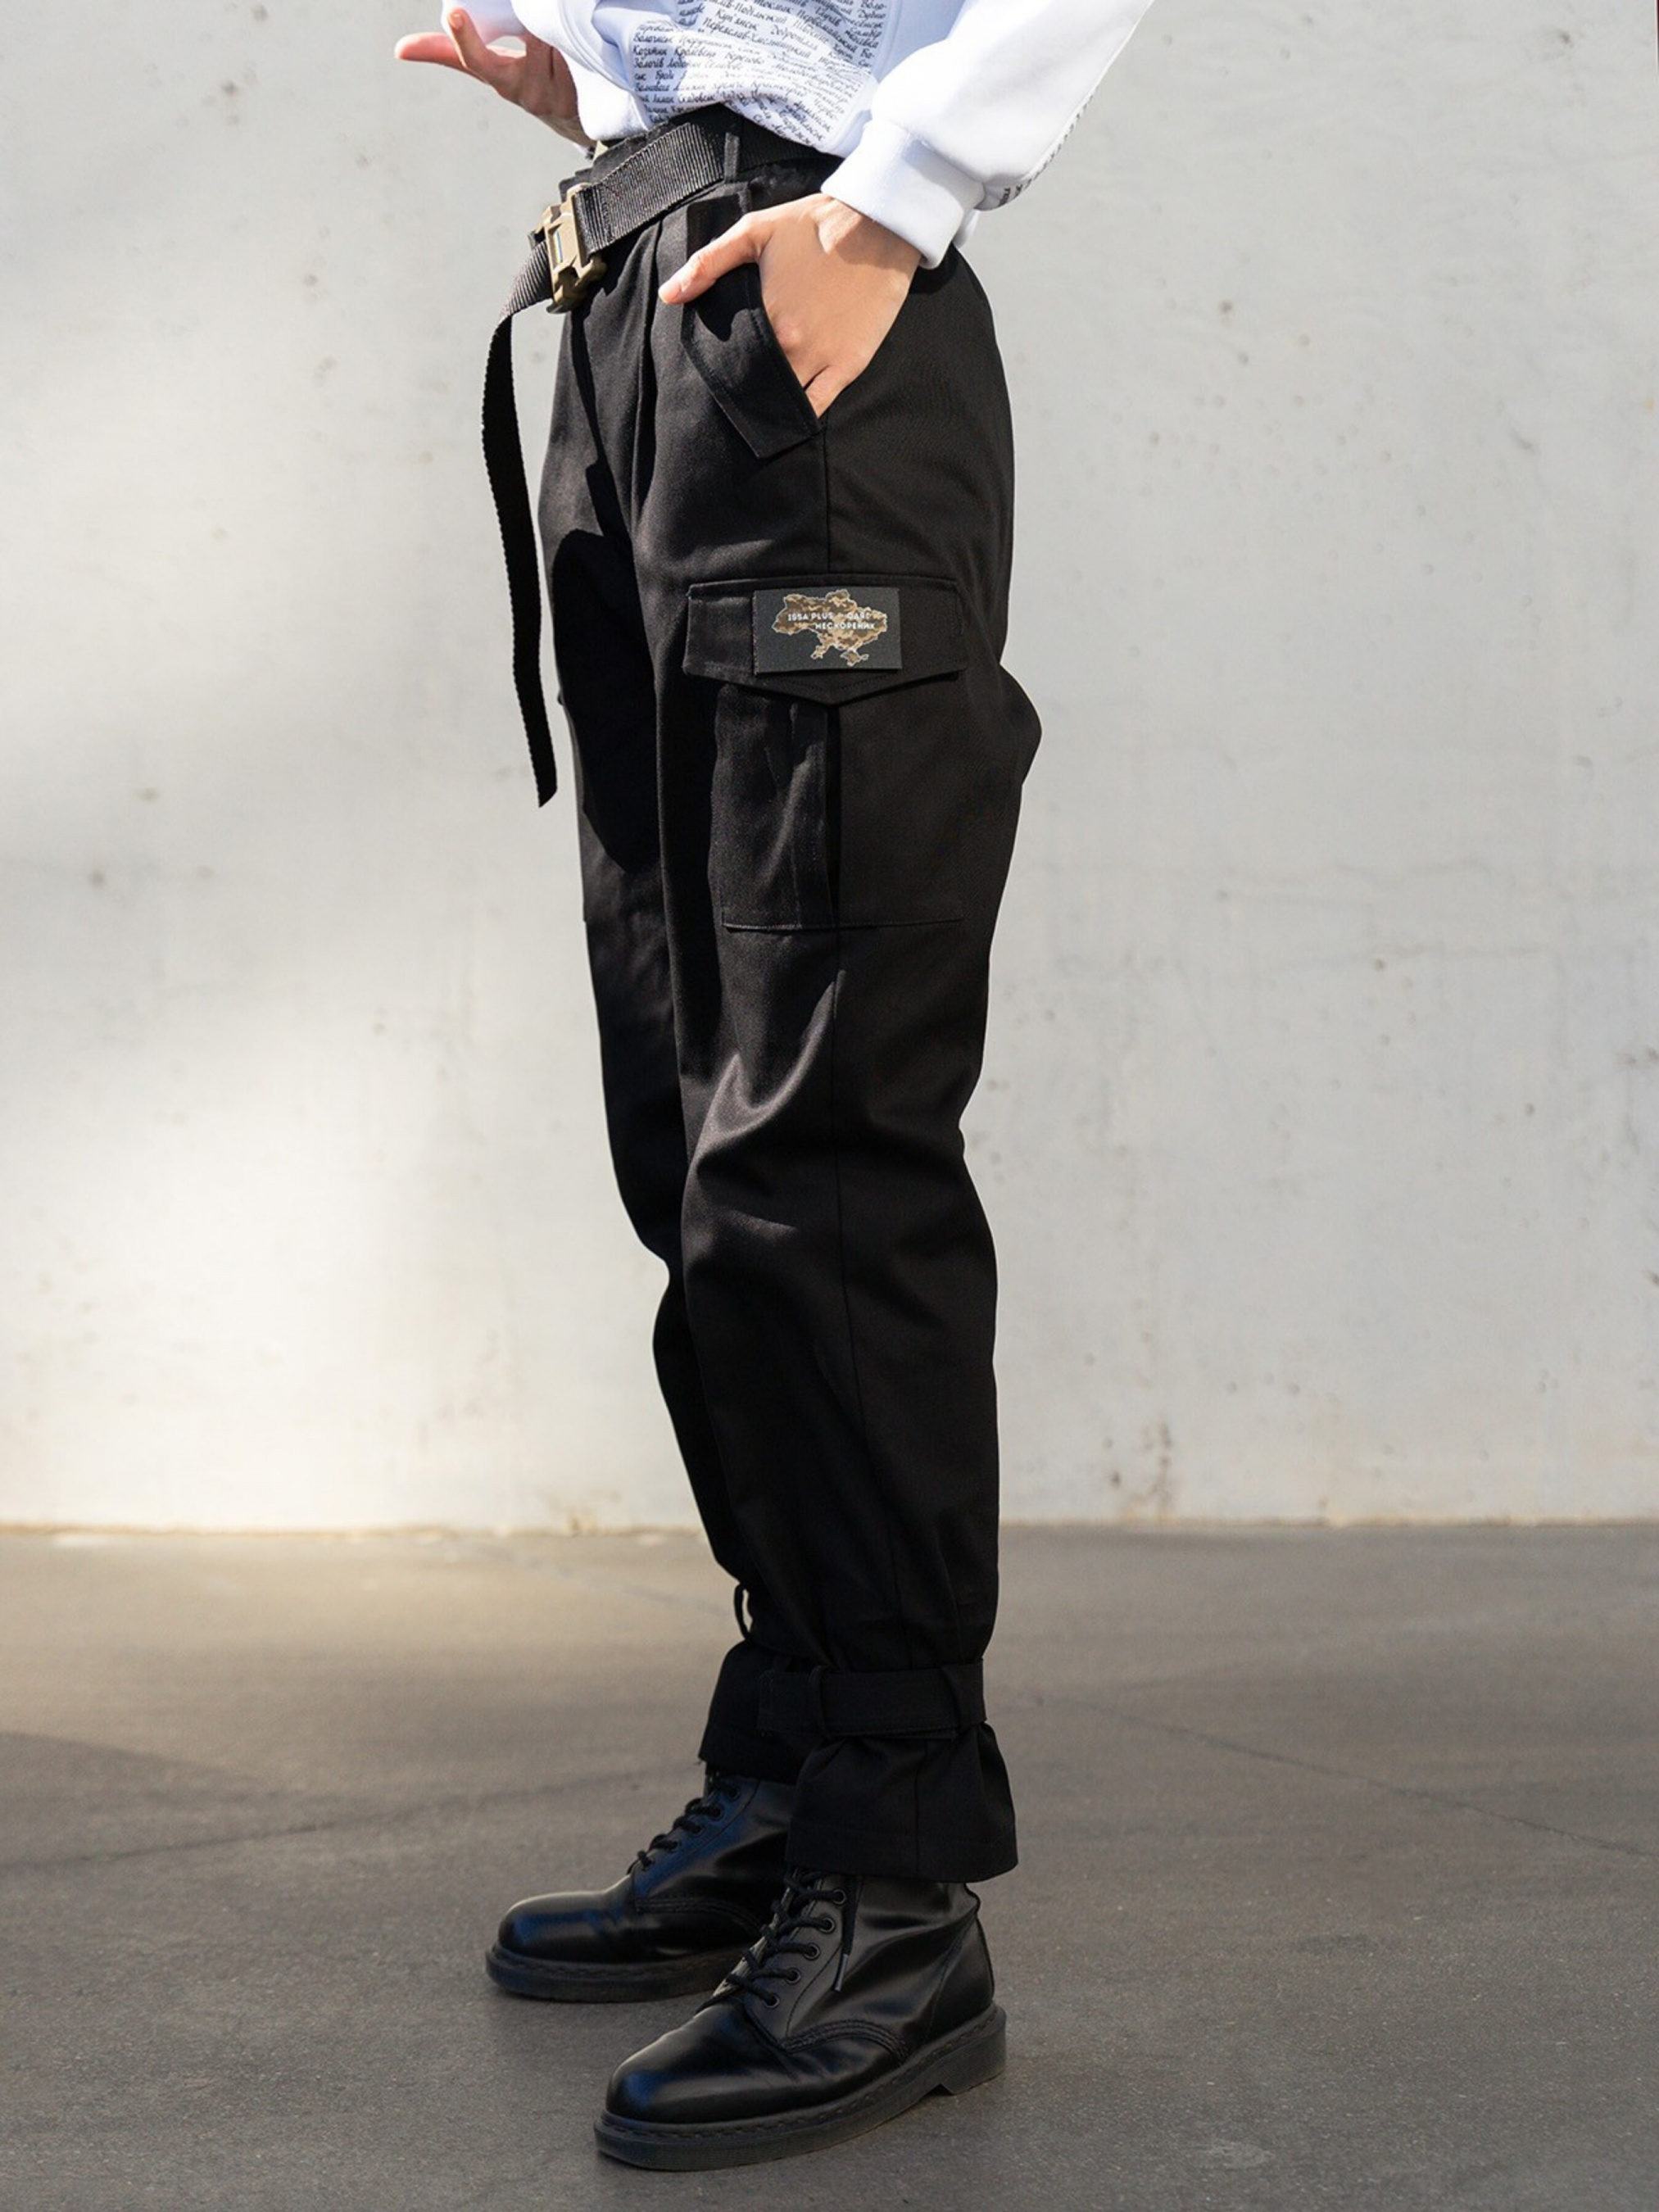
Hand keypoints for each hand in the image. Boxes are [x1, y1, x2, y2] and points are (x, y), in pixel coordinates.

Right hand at [394, 9, 590, 145]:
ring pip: (553, 34)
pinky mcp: (589, 85)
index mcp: (503, 82)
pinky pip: (578, 44)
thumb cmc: (530, 84)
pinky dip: (575, 26)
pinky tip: (578, 30)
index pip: (479, 62)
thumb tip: (400, 49)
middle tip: (532, 15)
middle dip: (530, 16)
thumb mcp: (492, 69)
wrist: (581, 115)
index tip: (455, 15)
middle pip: (527, 34)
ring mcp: (562, 89)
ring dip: (555, 17)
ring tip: (559, 19)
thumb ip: (450, 53)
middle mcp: (531, 90)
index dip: (465, 39)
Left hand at [660, 195, 921, 416]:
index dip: (720, 366)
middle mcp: (790, 346)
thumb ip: (708, 264)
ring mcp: (820, 360)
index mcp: (764, 316)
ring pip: (782, 400)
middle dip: (741, 389)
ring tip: (754, 407)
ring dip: (766, 406)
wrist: (877, 227)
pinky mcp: (847, 367)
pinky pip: (816, 407)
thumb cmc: (814, 226)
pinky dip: (798, 417)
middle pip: (753, 382)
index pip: (730, 358)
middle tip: (732, 392)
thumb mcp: (755, 232)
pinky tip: (785, 419)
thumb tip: (669, 295)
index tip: (714, 371)